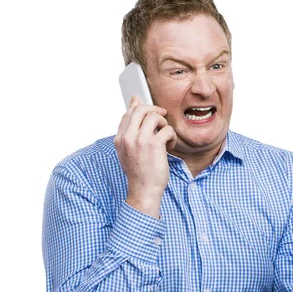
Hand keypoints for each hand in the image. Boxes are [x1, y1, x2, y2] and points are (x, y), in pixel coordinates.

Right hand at [114, 97, 176, 217]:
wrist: (144, 190)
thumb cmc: (139, 171)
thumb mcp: (129, 150)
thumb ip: (130, 128)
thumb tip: (134, 101)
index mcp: (120, 139)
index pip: (129, 113)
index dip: (142, 109)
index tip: (152, 112)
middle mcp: (128, 138)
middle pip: (140, 110)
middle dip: (154, 110)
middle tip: (163, 118)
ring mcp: (140, 141)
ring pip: (154, 116)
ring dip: (164, 124)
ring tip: (165, 136)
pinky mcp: (154, 145)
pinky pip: (167, 129)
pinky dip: (172, 136)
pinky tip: (170, 145)